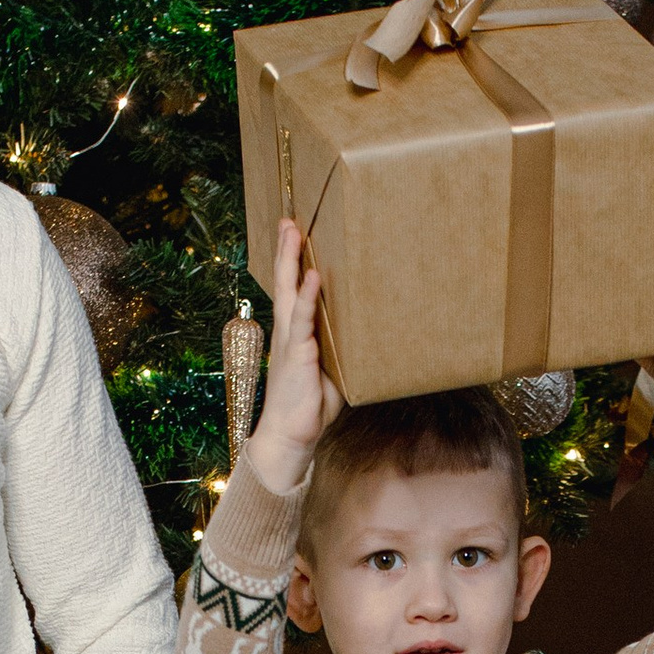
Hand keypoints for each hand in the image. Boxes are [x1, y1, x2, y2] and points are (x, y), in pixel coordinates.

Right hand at [242, 215, 344, 498]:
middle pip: (285, 281)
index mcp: (295, 332)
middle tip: (288, 219)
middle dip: (286, 250)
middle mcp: (288, 330)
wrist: (293, 434)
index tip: (294, 233)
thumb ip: (344, 347)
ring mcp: (290, 339)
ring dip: (291, 261)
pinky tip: (313, 275)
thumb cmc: (312, 403)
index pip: (292, 290)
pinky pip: (303, 319)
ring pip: (289, 292)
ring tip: (294, 233)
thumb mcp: (333, 368)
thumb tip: (369, 334)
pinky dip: (308, 297)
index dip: (292, 262)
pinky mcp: (297, 354)